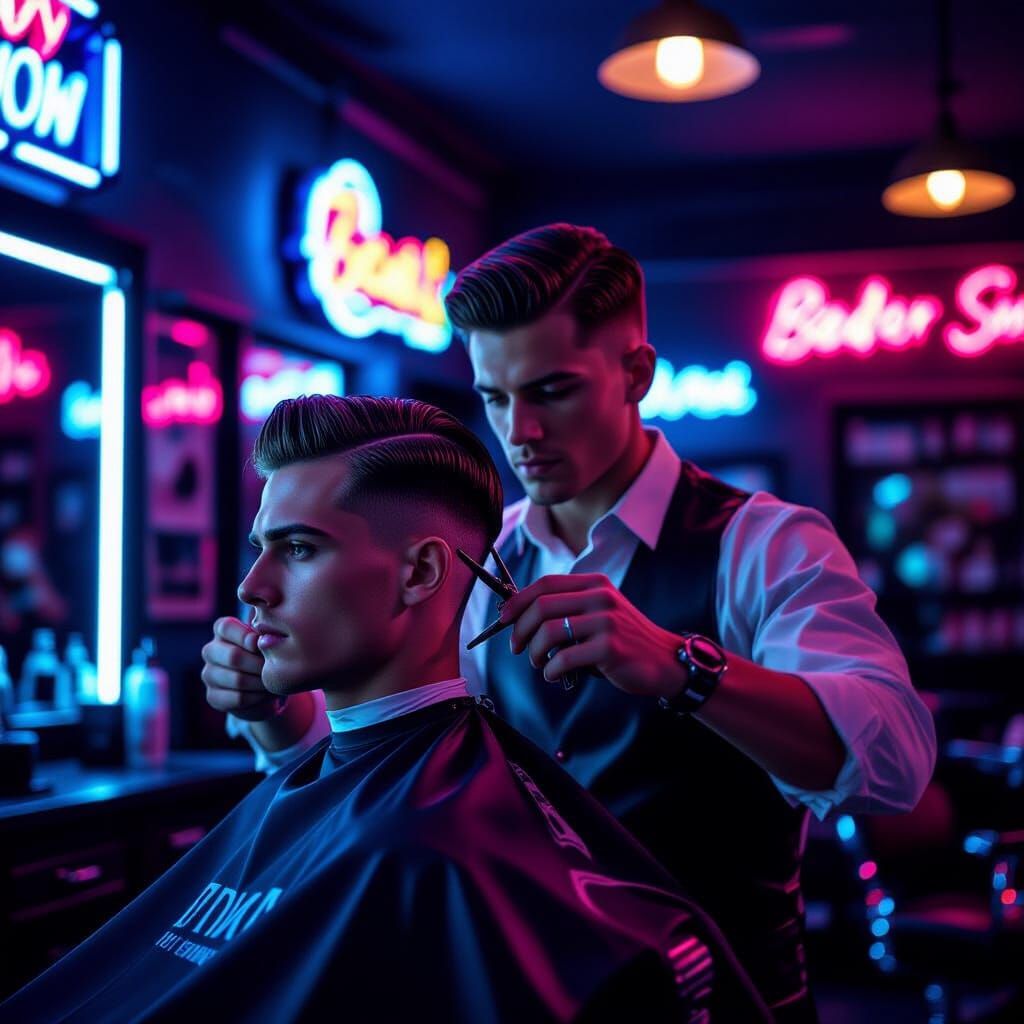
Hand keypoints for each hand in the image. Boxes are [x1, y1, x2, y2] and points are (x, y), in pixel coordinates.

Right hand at [200, 616, 279, 721]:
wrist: (264, 685)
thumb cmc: (267, 654)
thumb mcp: (267, 640)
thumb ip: (264, 635)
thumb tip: (266, 641)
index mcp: (222, 630)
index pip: (226, 627)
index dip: (247, 636)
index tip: (265, 644)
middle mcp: (210, 650)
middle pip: (233, 656)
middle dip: (260, 664)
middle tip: (278, 668)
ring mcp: (208, 674)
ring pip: (238, 680)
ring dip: (262, 682)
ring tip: (276, 681)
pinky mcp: (212, 696)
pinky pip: (238, 698)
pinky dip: (258, 697)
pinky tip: (268, 693)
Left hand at [501, 574, 684, 699]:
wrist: (665, 661)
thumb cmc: (624, 640)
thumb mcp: (600, 613)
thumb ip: (569, 609)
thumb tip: (521, 616)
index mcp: (594, 584)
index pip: (545, 584)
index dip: (518, 601)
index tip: (504, 618)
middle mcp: (600, 597)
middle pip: (541, 606)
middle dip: (520, 629)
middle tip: (516, 647)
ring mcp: (606, 621)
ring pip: (549, 632)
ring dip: (534, 652)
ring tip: (537, 663)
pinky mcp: (609, 648)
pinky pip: (564, 658)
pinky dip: (550, 670)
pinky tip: (553, 674)